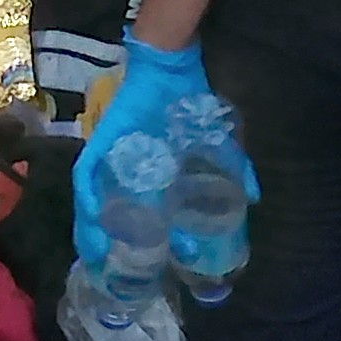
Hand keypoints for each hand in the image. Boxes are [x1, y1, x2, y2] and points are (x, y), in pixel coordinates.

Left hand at [71, 39, 215, 261]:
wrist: (172, 68)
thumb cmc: (189, 103)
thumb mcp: (217, 145)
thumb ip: (233, 170)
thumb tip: (254, 197)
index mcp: (146, 173)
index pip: (133, 214)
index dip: (133, 242)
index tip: (140, 268)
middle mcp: (123, 169)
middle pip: (106, 214)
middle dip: (108, 245)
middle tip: (114, 273)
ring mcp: (109, 157)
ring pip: (90, 202)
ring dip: (91, 229)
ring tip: (98, 256)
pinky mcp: (100, 142)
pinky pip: (86, 175)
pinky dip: (88, 199)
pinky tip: (93, 218)